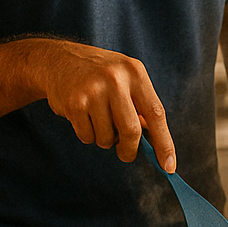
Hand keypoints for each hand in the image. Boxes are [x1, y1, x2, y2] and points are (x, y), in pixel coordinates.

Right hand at [40, 42, 175, 170]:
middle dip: (129, 149)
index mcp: (135, 72)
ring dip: (105, 140)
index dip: (164, 143)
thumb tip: (154, 144)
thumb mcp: (126, 79)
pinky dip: (88, 135)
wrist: (58, 60)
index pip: (156, 113)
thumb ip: (140, 107)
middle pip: (131, 130)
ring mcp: (93, 90)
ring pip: (106, 138)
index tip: (169, 166)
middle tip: (126, 154)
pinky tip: (83, 117)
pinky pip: (87, 136)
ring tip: (99, 122)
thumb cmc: (100, 75)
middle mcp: (116, 79)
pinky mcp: (74, 103)